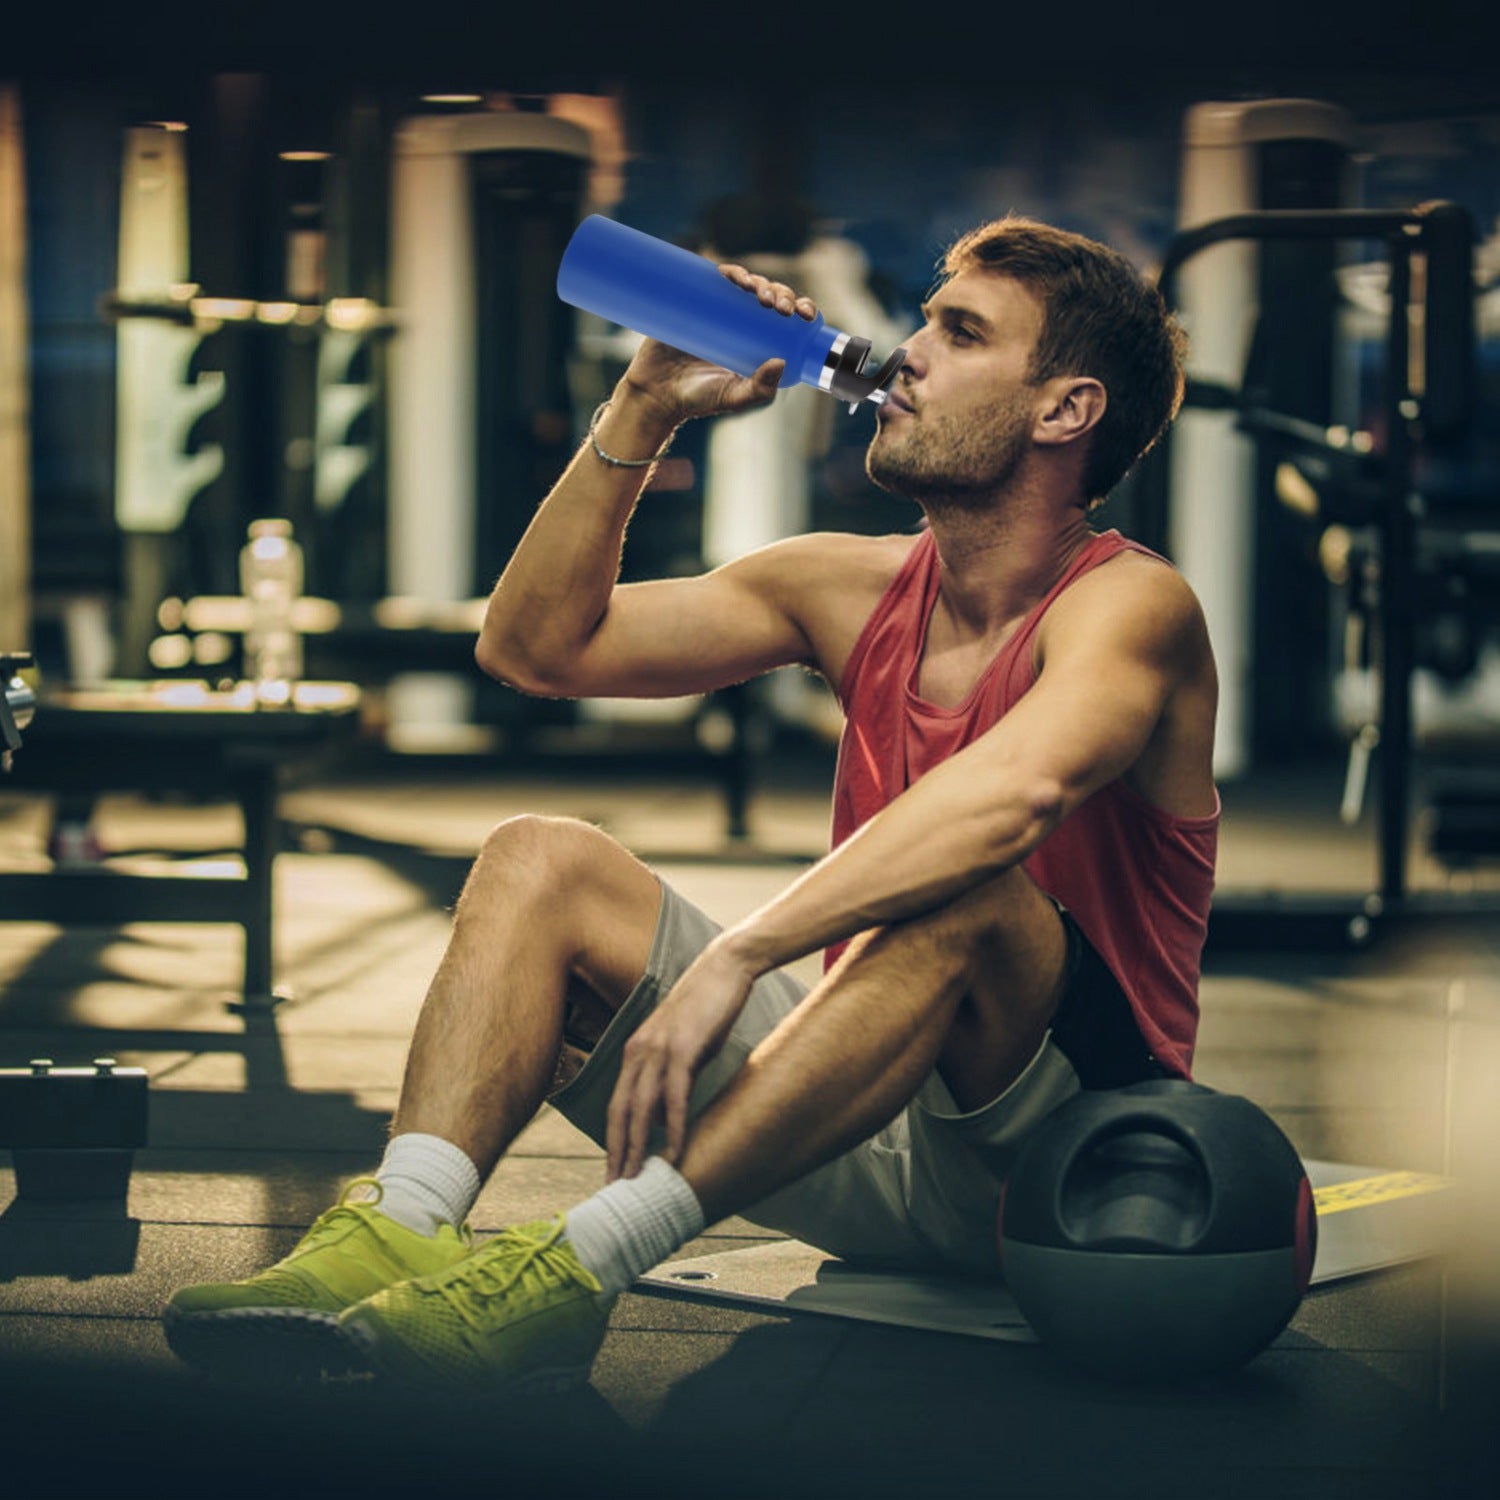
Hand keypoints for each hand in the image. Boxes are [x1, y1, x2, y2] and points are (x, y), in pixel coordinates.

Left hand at [605, 935, 759, 1181]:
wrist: (724, 968)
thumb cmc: (708, 1008)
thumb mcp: (683, 1047)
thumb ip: (669, 1079)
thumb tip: (661, 1117)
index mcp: (636, 1051)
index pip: (616, 1103)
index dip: (613, 1139)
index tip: (613, 1169)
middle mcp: (639, 1052)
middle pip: (620, 1111)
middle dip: (616, 1151)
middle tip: (615, 1186)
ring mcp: (659, 1050)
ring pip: (641, 1108)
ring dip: (637, 1147)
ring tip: (636, 1178)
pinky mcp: (683, 1049)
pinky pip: (675, 1096)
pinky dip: (674, 1127)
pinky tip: (674, 1151)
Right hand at [620, 265, 819, 426]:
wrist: (655, 394)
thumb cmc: (697, 400)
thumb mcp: (733, 398)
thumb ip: (759, 390)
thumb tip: (781, 361)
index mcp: (757, 342)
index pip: (786, 318)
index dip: (800, 307)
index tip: (803, 313)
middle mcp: (740, 322)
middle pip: (768, 296)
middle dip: (780, 293)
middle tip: (778, 307)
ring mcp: (715, 309)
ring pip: (744, 283)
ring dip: (756, 279)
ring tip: (755, 290)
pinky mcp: (692, 301)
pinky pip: (711, 278)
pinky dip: (725, 271)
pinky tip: (732, 274)